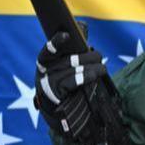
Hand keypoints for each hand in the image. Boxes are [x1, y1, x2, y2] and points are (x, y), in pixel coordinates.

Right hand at [35, 30, 106, 144]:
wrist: (61, 119)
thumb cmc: (66, 90)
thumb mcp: (66, 70)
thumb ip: (73, 51)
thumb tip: (82, 26)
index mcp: (44, 64)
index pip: (47, 51)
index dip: (56, 42)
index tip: (66, 35)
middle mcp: (43, 73)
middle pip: (67, 59)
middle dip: (87, 56)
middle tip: (99, 56)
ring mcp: (47, 85)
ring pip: (72, 69)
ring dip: (91, 67)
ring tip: (102, 69)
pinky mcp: (55, 96)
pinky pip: (72, 81)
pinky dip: (85, 76)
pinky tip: (95, 75)